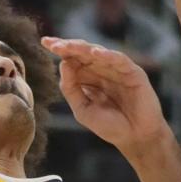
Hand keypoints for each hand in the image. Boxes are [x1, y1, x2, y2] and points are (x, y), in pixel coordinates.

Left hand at [42, 37, 166, 153]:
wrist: (135, 139)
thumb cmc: (110, 126)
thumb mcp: (83, 110)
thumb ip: (71, 89)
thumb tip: (63, 64)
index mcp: (89, 78)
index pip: (73, 60)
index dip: (60, 51)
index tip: (45, 43)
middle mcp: (102, 71)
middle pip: (83, 53)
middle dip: (68, 46)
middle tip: (53, 44)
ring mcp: (118, 70)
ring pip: (99, 53)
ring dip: (83, 48)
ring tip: (68, 46)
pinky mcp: (134, 73)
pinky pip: (120, 60)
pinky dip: (108, 55)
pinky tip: (95, 53)